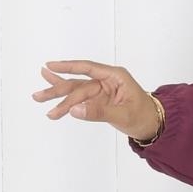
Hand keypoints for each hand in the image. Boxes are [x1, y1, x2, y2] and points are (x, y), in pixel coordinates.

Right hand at [32, 60, 159, 141]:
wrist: (155, 126)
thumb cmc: (145, 116)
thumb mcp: (123, 115)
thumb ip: (98, 112)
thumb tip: (74, 110)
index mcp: (116, 77)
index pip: (88, 68)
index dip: (68, 66)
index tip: (50, 65)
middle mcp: (107, 81)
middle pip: (78, 83)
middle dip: (57, 89)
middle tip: (38, 96)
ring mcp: (102, 91)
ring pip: (76, 92)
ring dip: (59, 98)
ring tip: (38, 98)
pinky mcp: (99, 101)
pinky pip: (81, 101)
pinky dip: (68, 104)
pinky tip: (55, 103)